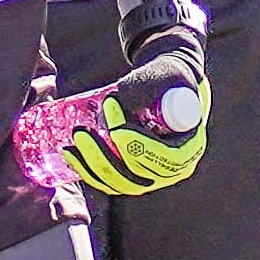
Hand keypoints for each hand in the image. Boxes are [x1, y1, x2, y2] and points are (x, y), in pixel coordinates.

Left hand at [50, 6, 210, 199]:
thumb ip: (143, 86)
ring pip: (121, 183)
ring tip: (72, 142)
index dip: (141, 147)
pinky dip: (89, 171)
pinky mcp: (131, 175)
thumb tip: (114, 102)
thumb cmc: (164, 78)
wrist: (162, 85)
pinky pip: (110, 182)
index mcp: (190, 147)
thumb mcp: (161, 75)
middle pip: (139, 175)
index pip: (167, 157)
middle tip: (82, 132)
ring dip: (93, 166)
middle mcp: (173, 169)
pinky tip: (70, 154)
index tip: (116, 129)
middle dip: (106, 157)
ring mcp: (152, 176)